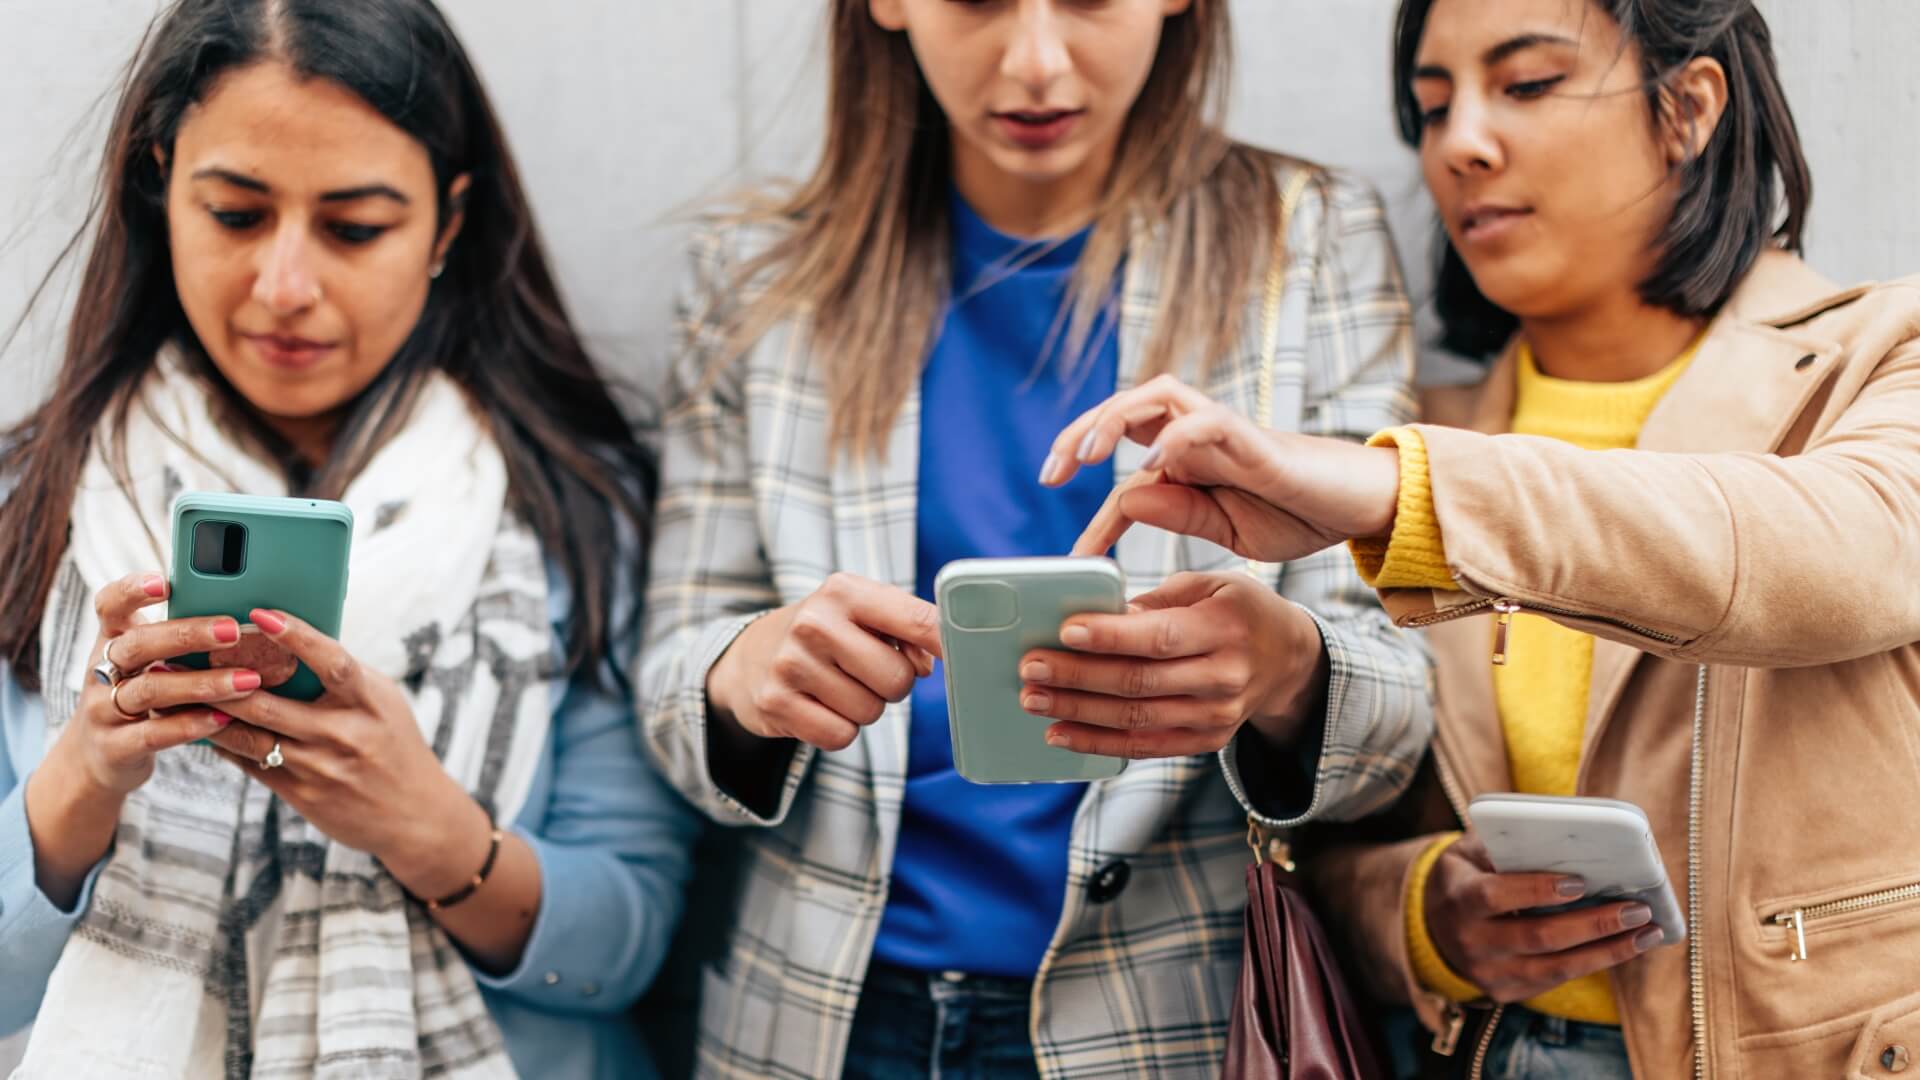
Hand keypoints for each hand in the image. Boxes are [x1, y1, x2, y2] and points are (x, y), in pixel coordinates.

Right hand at [27, 572, 258, 906]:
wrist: (98, 759)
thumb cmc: (142, 695)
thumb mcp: (149, 663)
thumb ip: (182, 639)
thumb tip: (251, 610)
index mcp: (113, 641)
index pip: (110, 605)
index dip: (132, 590)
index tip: (165, 581)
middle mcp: (101, 671)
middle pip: (138, 644)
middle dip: (187, 634)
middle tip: (234, 629)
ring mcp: (103, 710)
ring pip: (150, 690)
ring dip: (202, 683)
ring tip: (248, 680)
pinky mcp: (114, 748)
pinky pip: (153, 734)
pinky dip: (190, 724)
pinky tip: (224, 717)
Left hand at [204, 609, 488, 899]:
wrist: (415, 816)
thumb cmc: (396, 746)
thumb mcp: (383, 703)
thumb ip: (343, 677)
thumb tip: (295, 639)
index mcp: (370, 702)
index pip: (331, 662)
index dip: (296, 635)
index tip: (260, 613)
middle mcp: (344, 734)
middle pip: (269, 703)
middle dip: (220, 679)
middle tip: (180, 655)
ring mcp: (320, 767)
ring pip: (250, 736)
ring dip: (207, 713)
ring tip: (171, 691)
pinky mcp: (302, 794)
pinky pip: (250, 764)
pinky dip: (222, 743)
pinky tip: (197, 726)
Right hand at [707, 573, 940, 751]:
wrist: (750, 657)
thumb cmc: (827, 634)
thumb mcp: (863, 614)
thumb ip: (907, 630)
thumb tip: (934, 663)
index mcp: (845, 591)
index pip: (918, 620)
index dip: (949, 644)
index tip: (967, 656)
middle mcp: (815, 622)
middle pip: (899, 679)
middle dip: (893, 685)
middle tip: (866, 673)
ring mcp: (791, 664)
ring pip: (871, 712)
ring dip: (864, 708)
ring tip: (837, 686)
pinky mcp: (776, 703)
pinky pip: (840, 736)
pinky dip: (839, 730)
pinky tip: (820, 706)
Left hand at [1016, 572, 1328, 758]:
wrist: (1288, 660)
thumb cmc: (1238, 610)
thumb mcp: (1210, 585)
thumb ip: (1157, 600)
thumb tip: (1101, 616)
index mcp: (1225, 628)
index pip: (1160, 637)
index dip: (1111, 636)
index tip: (1065, 630)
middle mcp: (1224, 677)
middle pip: (1139, 682)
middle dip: (1078, 676)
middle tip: (1031, 667)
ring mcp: (1216, 716)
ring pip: (1135, 720)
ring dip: (1078, 712)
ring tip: (1033, 700)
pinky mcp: (1206, 741)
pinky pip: (1144, 747)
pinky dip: (1098, 744)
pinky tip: (1060, 734)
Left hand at [1041, 375, 1400, 562]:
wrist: (1358, 506)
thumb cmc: (1296, 513)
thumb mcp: (1226, 527)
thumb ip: (1180, 512)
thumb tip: (1128, 496)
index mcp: (1187, 461)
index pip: (1125, 474)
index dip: (1097, 513)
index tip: (1075, 558)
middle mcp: (1197, 434)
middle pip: (1125, 410)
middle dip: (1081, 434)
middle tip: (1051, 474)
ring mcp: (1223, 430)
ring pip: (1155, 396)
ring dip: (1114, 419)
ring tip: (1088, 455)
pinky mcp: (1251, 436)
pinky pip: (1204, 421)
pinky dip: (1173, 438)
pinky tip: (1150, 466)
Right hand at [1424, 835, 1669, 1002]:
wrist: (1431, 927)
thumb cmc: (1465, 877)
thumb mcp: (1469, 852)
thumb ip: (1506, 844)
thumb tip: (1566, 837)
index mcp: (1459, 898)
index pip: (1496, 895)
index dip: (1537, 890)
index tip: (1580, 882)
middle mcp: (1471, 941)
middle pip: (1538, 937)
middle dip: (1593, 924)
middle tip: (1636, 909)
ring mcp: (1487, 972)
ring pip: (1555, 968)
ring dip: (1607, 952)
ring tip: (1646, 933)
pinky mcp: (1505, 992)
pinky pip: (1555, 981)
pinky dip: (1593, 964)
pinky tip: (1623, 948)